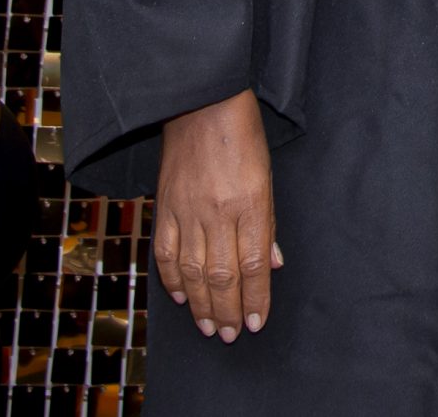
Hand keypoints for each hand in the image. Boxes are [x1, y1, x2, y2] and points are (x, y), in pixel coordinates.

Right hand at [155, 89, 279, 341]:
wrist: (200, 102)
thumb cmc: (243, 135)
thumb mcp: (268, 175)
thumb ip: (268, 223)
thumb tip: (273, 264)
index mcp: (250, 202)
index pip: (254, 264)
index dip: (256, 297)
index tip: (256, 322)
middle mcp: (217, 212)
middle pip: (221, 275)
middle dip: (228, 310)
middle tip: (231, 335)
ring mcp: (186, 211)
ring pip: (192, 271)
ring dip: (201, 305)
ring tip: (210, 327)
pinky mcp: (163, 206)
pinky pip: (165, 252)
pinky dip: (172, 279)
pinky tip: (182, 297)